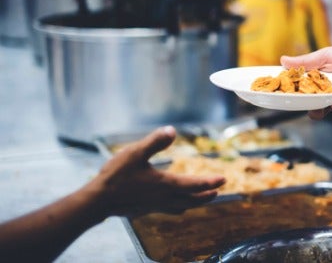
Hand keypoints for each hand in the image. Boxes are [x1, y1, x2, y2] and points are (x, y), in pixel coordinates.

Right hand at [83, 126, 225, 216]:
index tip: (223, 179)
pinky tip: (175, 204)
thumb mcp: (135, 153)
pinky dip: (179, 206)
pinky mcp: (146, 209)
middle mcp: (164, 198)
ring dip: (195, 202)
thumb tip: (172, 130)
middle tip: (218, 191)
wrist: (98, 201)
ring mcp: (155, 206)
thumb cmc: (116, 176)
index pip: (194, 184)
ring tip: (202, 199)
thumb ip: (155, 142)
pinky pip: (169, 209)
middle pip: (192, 199)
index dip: (210, 182)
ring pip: (182, 206)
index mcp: (165, 185)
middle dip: (206, 195)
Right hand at [281, 45, 331, 118]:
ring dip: (318, 108)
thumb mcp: (326, 56)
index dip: (287, 91)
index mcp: (314, 78)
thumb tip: (282, 61)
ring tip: (320, 103)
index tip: (276, 93)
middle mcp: (322, 91)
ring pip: (320, 111)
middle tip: (297, 102)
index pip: (296, 87)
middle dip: (299, 105)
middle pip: (305, 103)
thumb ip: (306, 61)